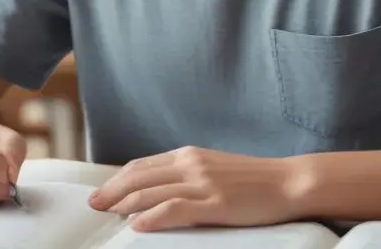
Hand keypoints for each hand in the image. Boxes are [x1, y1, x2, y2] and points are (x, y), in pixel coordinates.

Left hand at [87, 146, 300, 231]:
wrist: (287, 182)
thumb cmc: (252, 180)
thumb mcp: (214, 169)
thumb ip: (187, 175)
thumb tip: (158, 191)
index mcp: (190, 155)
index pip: (143, 165)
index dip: (118, 179)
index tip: (101, 192)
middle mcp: (191, 163)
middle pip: (140, 176)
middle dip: (113, 190)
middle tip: (93, 205)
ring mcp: (203, 183)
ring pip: (152, 191)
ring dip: (125, 204)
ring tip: (107, 215)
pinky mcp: (215, 203)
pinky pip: (175, 208)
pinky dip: (152, 216)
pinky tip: (136, 225)